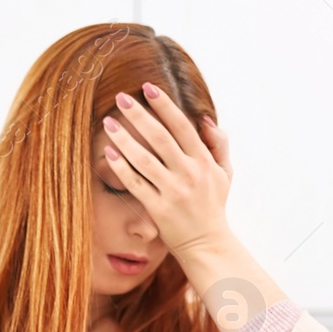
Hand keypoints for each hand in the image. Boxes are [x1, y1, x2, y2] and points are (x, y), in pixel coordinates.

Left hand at [101, 82, 233, 258]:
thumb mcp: (224, 172)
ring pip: (144, 159)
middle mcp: (188, 174)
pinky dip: (121, 168)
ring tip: (108, 123)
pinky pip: (136, 184)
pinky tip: (108, 154)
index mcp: (203, 160)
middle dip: (139, 115)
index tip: (148, 88)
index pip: (182, 126)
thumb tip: (205, 119)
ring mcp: (172, 191)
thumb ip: (218, 144)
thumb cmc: (213, 205)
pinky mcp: (158, 209)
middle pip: (160, 138)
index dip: (164, 105)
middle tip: (120, 98)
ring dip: (124, 139)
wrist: (207, 243)